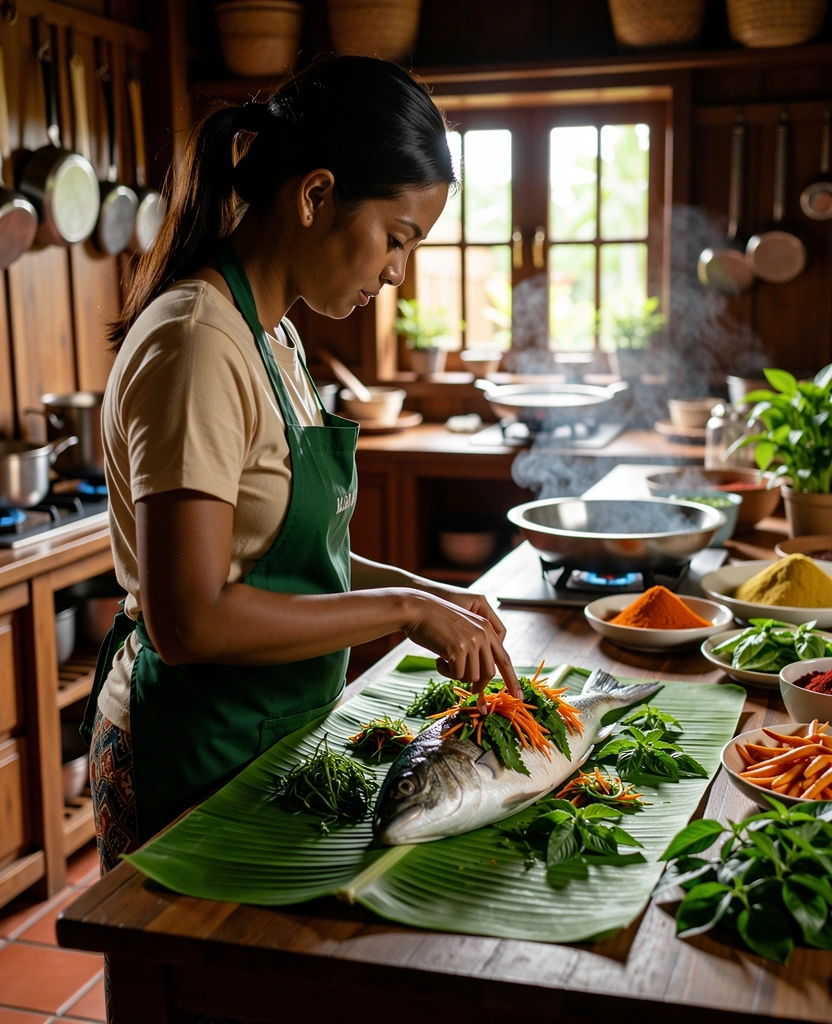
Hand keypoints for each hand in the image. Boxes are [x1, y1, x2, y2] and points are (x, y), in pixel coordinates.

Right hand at [400, 589, 520, 710]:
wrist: (417, 609)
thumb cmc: (434, 621)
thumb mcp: (463, 628)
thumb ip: (475, 644)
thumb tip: (480, 675)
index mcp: (486, 628)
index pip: (505, 658)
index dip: (512, 680)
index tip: (518, 696)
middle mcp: (483, 634)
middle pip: (489, 673)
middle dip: (478, 686)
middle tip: (471, 691)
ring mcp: (471, 642)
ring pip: (472, 677)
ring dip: (456, 674)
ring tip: (444, 660)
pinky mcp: (458, 650)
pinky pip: (456, 675)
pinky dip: (445, 671)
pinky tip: (437, 658)